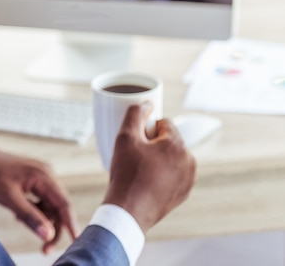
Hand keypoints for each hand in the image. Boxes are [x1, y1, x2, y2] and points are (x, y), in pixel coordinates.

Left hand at [0, 146, 77, 253]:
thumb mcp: (10, 198)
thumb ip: (30, 216)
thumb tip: (48, 234)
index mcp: (44, 176)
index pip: (64, 203)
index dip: (71, 223)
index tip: (76, 240)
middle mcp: (47, 175)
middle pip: (59, 207)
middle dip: (53, 227)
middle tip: (45, 248)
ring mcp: (42, 177)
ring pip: (50, 206)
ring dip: (40, 219)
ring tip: (19, 219)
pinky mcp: (35, 181)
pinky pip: (42, 201)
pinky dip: (34, 211)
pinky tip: (19, 213)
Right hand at [103, 104, 195, 232]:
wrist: (129, 211)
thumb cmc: (127, 174)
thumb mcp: (124, 137)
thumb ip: (135, 113)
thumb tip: (147, 102)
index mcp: (177, 144)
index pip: (164, 123)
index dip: (146, 130)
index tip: (136, 143)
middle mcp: (189, 160)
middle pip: (169, 140)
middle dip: (154, 144)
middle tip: (136, 157)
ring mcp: (189, 178)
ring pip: (172, 157)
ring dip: (159, 158)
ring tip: (141, 170)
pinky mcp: (184, 192)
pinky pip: (174, 173)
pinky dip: (163, 173)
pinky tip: (147, 181)